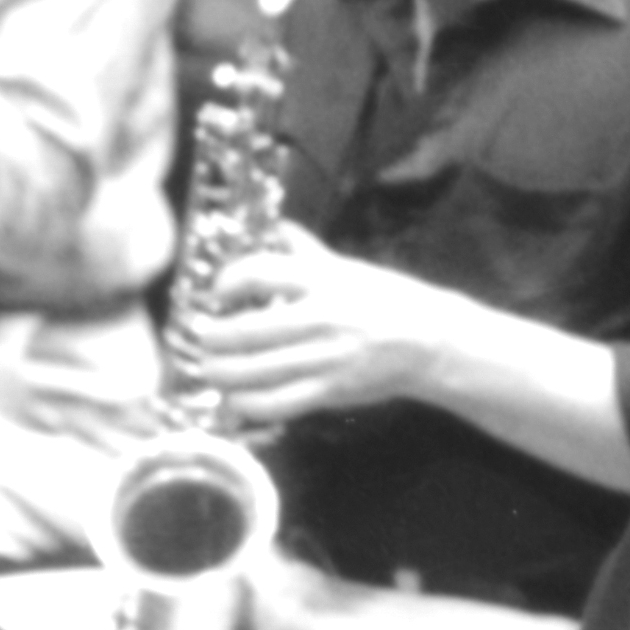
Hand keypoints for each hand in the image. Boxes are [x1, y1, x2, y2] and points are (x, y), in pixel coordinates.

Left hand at [185, 241, 467, 426]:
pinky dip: (248, 402)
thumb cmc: (385, 298)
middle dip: (212, 336)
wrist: (429, 341)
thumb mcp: (347, 266)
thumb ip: (306, 250)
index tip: (217, 291)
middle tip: (199, 336)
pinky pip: (277, 403)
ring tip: (208, 367)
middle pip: (246, 330)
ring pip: (255, 371)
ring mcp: (324, 357)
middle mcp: (320, 317)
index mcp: (322, 278)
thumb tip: (274, 227)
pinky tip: (235, 397)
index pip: (258, 273)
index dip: (226, 282)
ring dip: (221, 371)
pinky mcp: (330, 391)